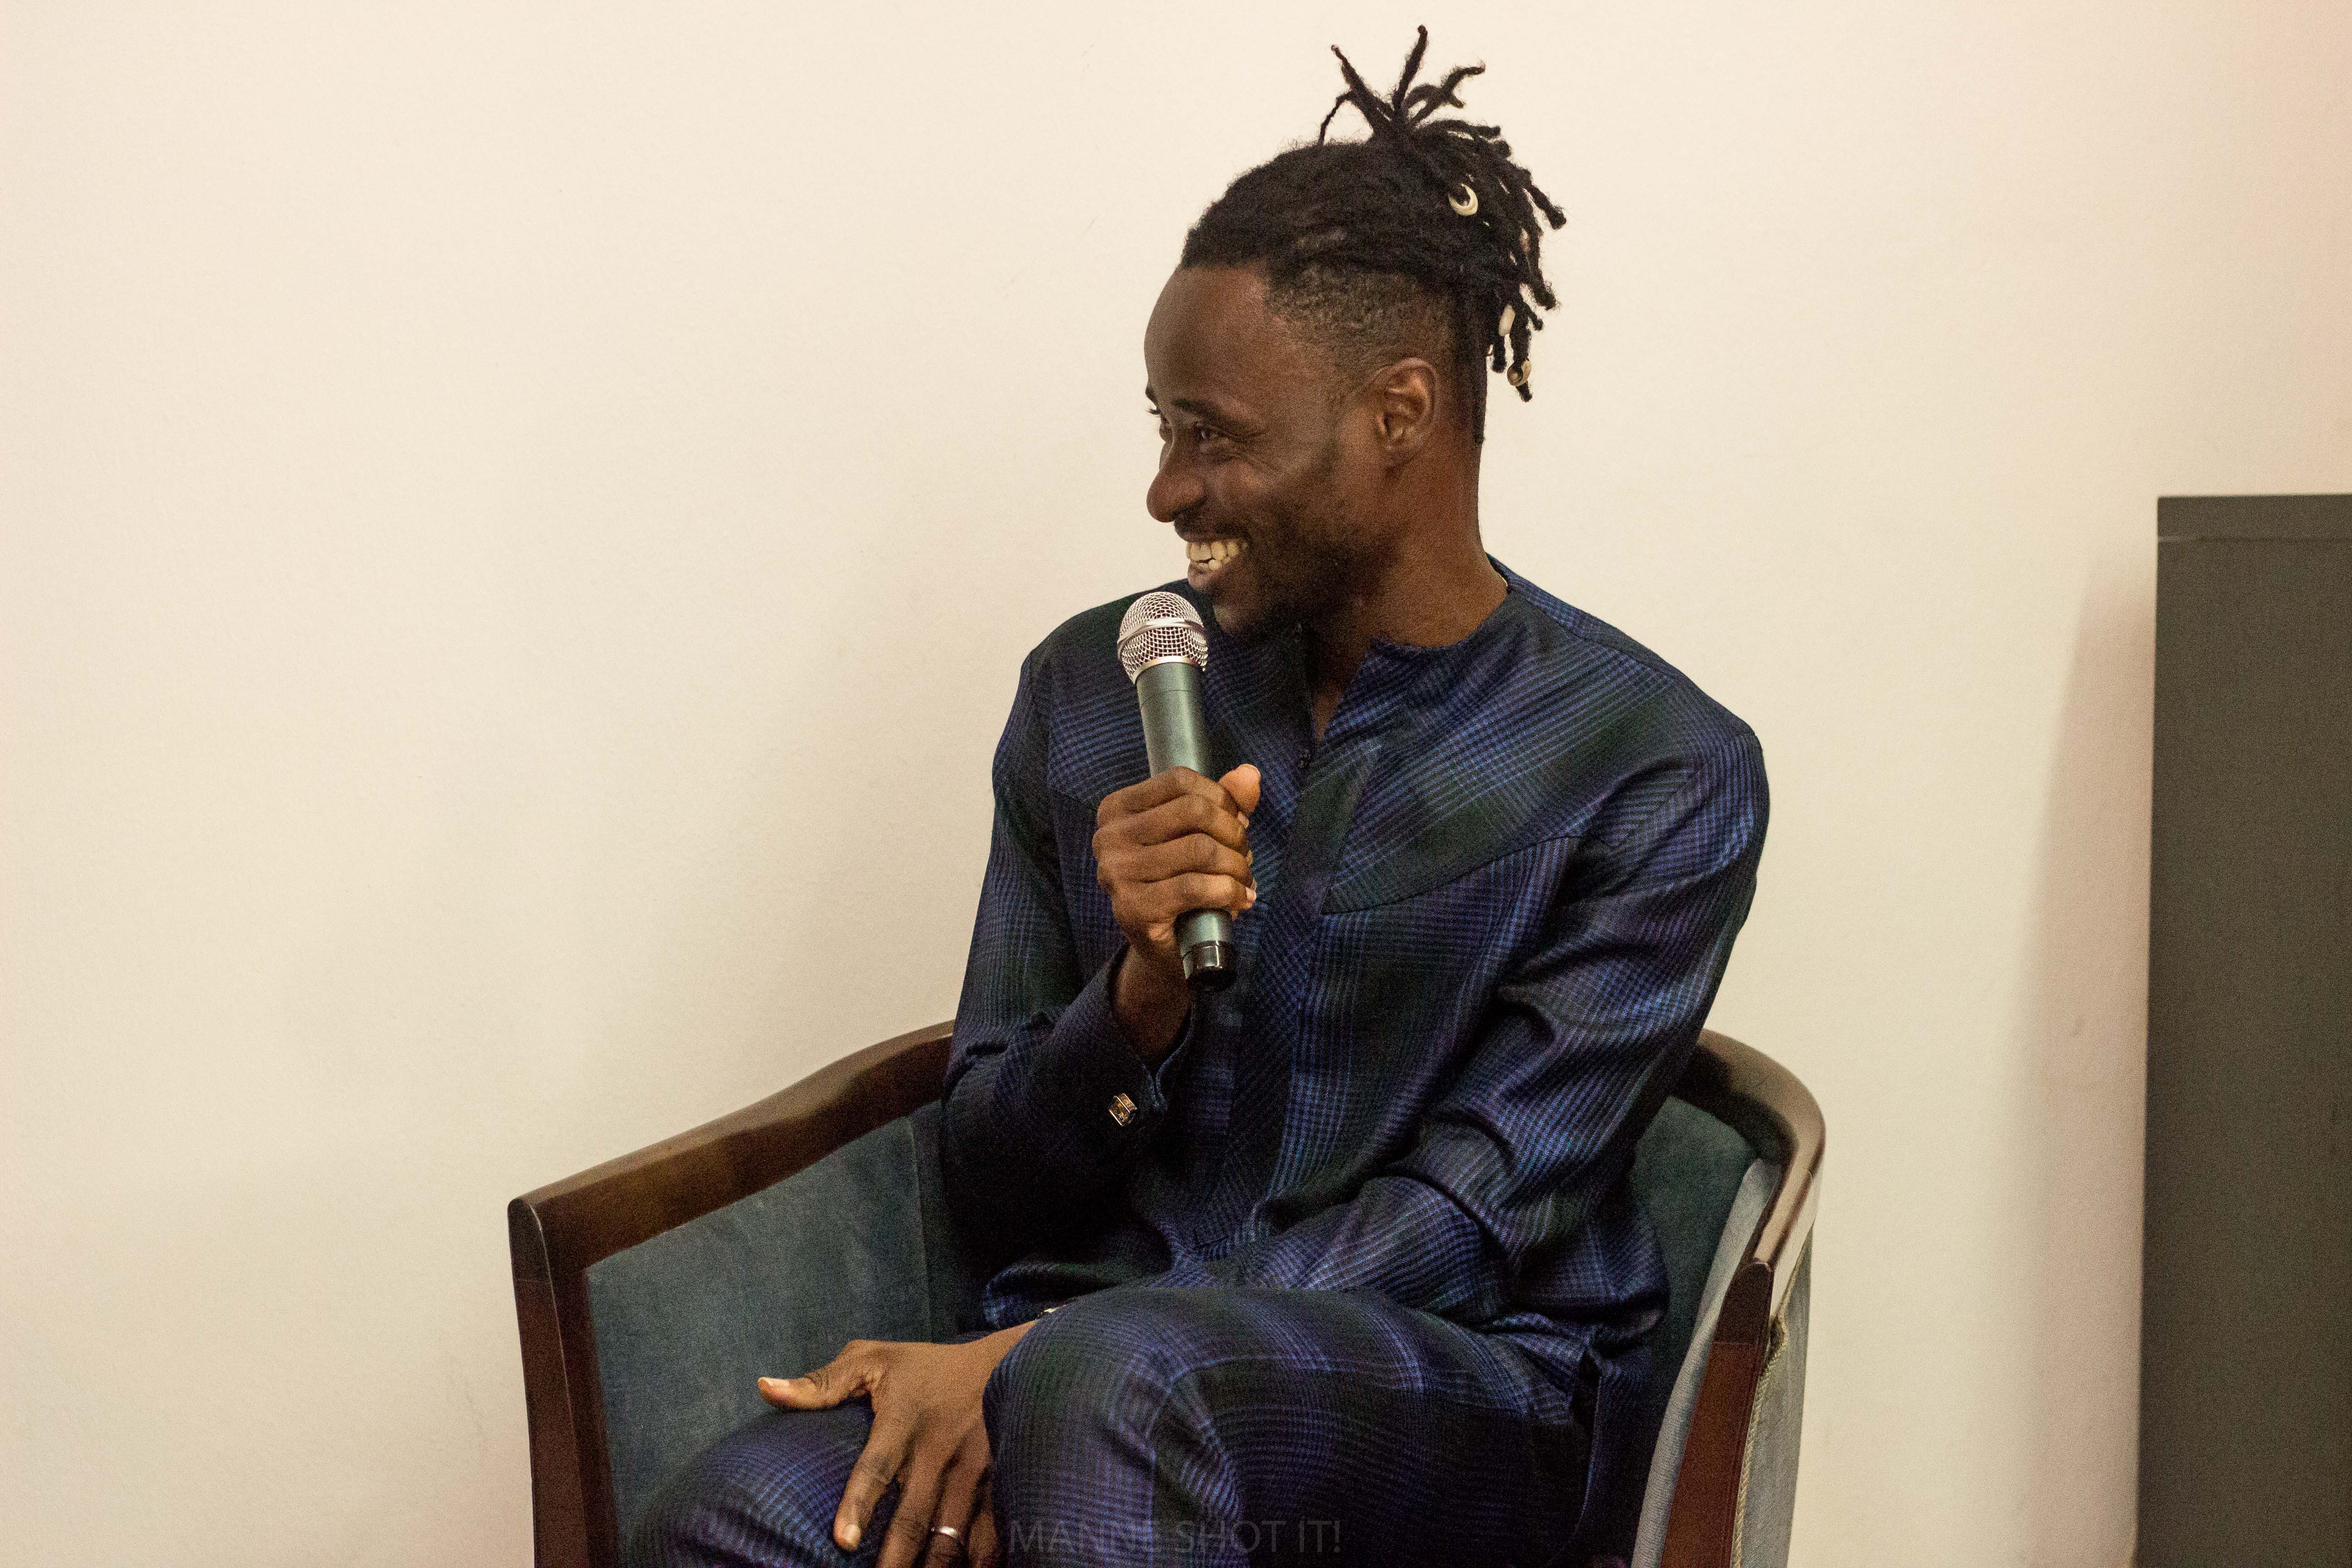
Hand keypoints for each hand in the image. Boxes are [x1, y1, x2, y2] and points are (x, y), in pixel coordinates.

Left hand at [759, 1324, 1030, 1567]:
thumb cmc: (926, 1366)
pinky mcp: (998, 1481)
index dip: (860, 1504)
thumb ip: (820, 1383)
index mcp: (903, 1418)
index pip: (877, 1465)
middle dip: (895, 1559)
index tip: (843, 1541)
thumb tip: (765, 1389)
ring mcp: (973, 1468)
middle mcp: (939, 1447)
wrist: (1006, 1360)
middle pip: (914, 1515)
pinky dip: (980, 1559)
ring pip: (951, 1533)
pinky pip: (991, 1531)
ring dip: (933, 1566)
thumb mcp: (872, 1360)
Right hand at [1092, 763, 1260, 1053]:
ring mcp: (1117, 873)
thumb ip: (1224, 802)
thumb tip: (1249, 774)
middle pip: (1193, 811)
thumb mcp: (1201, 835)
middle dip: (1233, 833)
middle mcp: (1108, 837)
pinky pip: (1196, 887)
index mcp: (1117, 810)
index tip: (1237, 824)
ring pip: (1200, 849)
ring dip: (1237, 866)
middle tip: (1244, 856)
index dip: (1221, 798)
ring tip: (1244, 881)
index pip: (1180, 781)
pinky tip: (1240, 900)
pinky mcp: (1133, 908)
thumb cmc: (1181, 883)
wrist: (1167, 949)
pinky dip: (1230, 892)